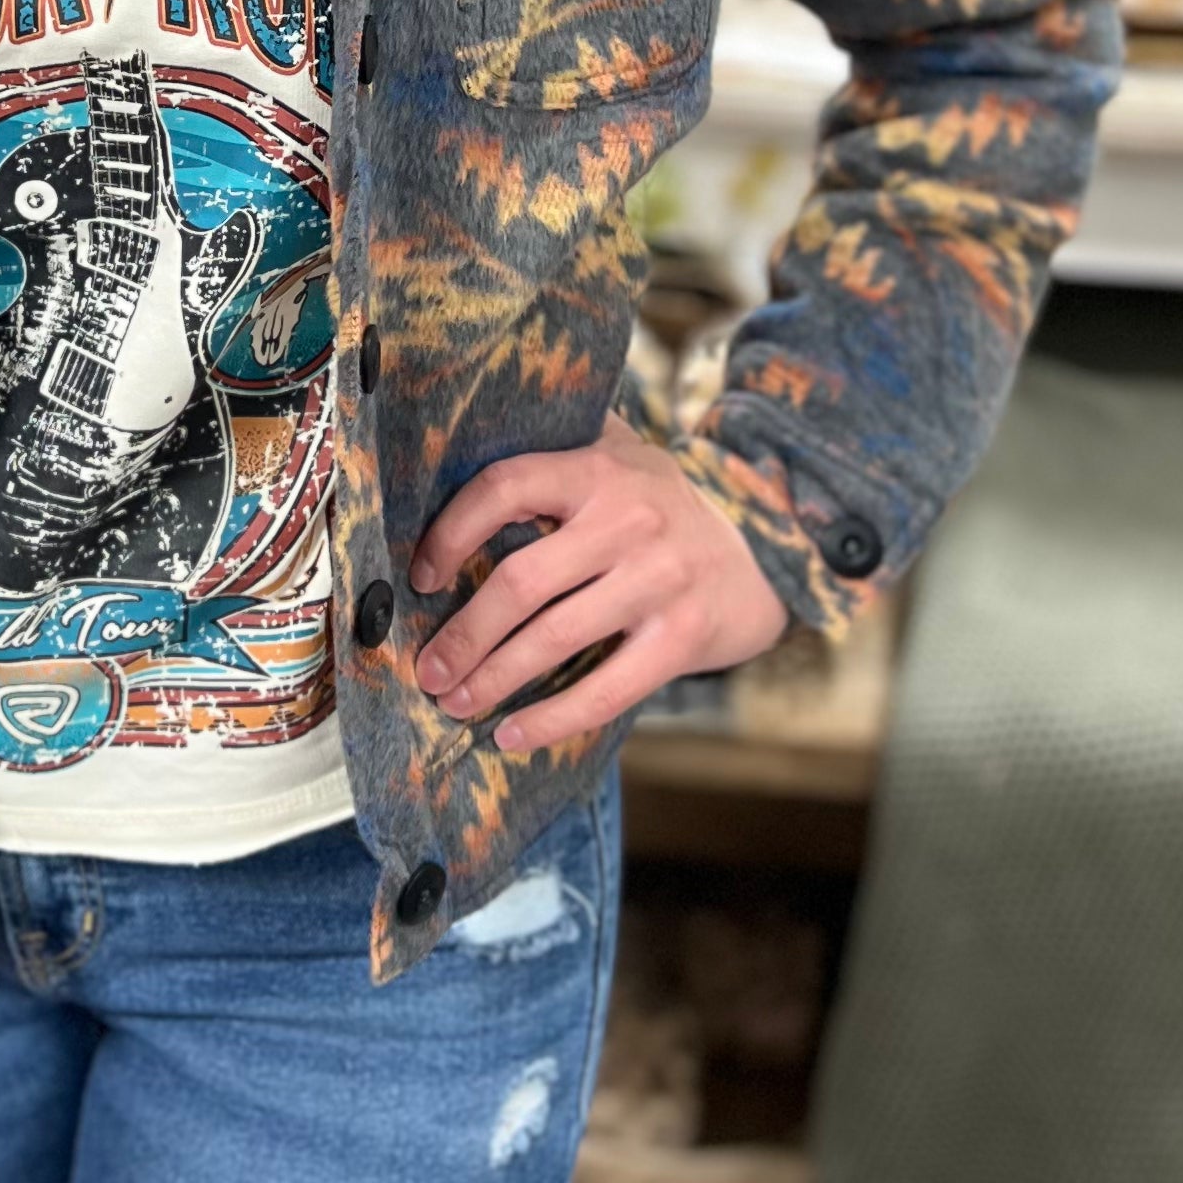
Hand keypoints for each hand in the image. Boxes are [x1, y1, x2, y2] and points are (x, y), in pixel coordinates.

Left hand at [409, 414, 789, 754]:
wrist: (762, 555)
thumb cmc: (657, 507)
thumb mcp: (617, 455)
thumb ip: (553, 448)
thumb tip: (444, 464)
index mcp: (598, 467)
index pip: (505, 487)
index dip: (451, 533)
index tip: (420, 577)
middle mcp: (630, 518)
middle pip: (521, 580)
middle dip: (463, 633)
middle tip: (427, 670)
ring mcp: (660, 580)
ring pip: (554, 639)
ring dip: (492, 679)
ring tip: (453, 702)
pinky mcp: (682, 637)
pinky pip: (605, 690)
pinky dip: (551, 719)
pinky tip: (510, 734)